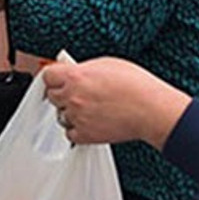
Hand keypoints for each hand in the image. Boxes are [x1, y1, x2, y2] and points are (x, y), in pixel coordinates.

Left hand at [42, 58, 192, 148]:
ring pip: (60, 115)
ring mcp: (78, 117)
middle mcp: (73, 97)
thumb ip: (84, 68)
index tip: (57, 78)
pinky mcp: (86, 135)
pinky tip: (89, 122)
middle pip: (52, 96)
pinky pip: (70, 133)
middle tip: (75, 92)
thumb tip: (73, 69)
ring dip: (70, 112)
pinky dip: (77, 129)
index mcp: (75, 76)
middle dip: (62, 93)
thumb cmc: (136, 85)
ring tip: (87, 108)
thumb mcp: (106, 63)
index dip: (53, 76)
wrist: (151, 109)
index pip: (47, 76)